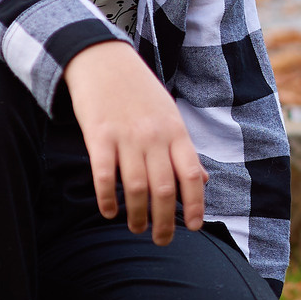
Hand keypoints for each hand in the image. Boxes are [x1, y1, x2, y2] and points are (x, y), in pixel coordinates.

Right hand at [64, 40, 205, 244]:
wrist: (102, 59)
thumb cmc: (140, 91)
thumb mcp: (170, 116)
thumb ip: (184, 150)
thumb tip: (202, 181)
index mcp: (176, 132)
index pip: (192, 176)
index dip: (195, 205)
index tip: (194, 227)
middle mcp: (155, 137)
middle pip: (165, 190)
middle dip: (165, 222)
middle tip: (162, 240)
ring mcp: (126, 137)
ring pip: (136, 188)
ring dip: (137, 215)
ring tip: (137, 228)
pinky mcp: (98, 136)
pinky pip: (105, 176)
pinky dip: (107, 198)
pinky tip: (108, 211)